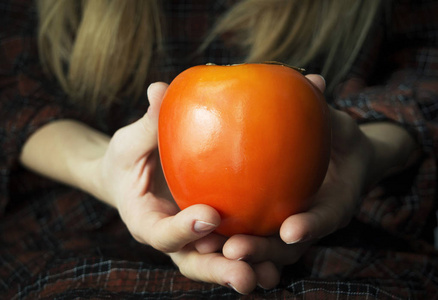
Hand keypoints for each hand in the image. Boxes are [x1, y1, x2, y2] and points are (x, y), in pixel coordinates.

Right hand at [96, 82, 271, 293]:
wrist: (135, 176)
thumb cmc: (128, 159)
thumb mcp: (131, 141)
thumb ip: (147, 123)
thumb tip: (159, 89)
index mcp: (146, 221)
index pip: (161, 234)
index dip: (183, 230)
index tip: (210, 215)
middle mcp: (172, 238)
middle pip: (195, 261)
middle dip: (219, 270)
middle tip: (246, 276)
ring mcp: (194, 238)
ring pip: (219, 260)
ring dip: (246, 269)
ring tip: (273, 275)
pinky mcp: (214, 230)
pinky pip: (235, 241)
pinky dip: (258, 250)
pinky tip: (287, 244)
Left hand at [219, 74, 374, 287]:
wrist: (341, 159)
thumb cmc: (339, 140)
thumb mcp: (338, 125)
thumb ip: (325, 109)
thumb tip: (316, 79)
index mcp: (337, 204)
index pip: (327, 219)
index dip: (311, 227)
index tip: (291, 231)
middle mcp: (311, 223)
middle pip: (287, 249)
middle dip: (262, 252)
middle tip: (233, 251)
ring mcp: (289, 228)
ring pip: (265, 251)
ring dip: (239, 253)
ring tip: (206, 249)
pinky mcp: (268, 223)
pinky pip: (248, 232)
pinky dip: (225, 236)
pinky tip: (196, 230)